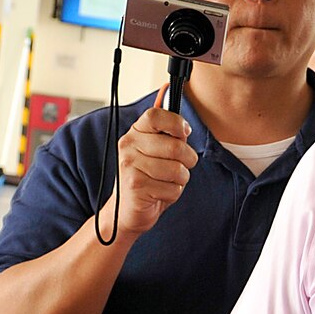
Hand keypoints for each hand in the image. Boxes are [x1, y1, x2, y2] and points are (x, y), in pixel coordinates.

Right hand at [113, 106, 196, 236]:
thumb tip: (172, 102)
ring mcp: (130, 166)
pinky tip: (159, 193)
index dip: (176, 122)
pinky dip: (173, 194)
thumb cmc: (147, 178)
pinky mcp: (136, 186)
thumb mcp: (155, 151)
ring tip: (167, 181)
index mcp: (134, 133)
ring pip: (178, 169)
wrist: (126, 211)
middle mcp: (128, 146)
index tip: (184, 132)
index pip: (155, 115)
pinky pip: (173, 188)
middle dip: (188, 160)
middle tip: (180, 166)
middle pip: (176, 145)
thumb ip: (166, 132)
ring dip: (180, 179)